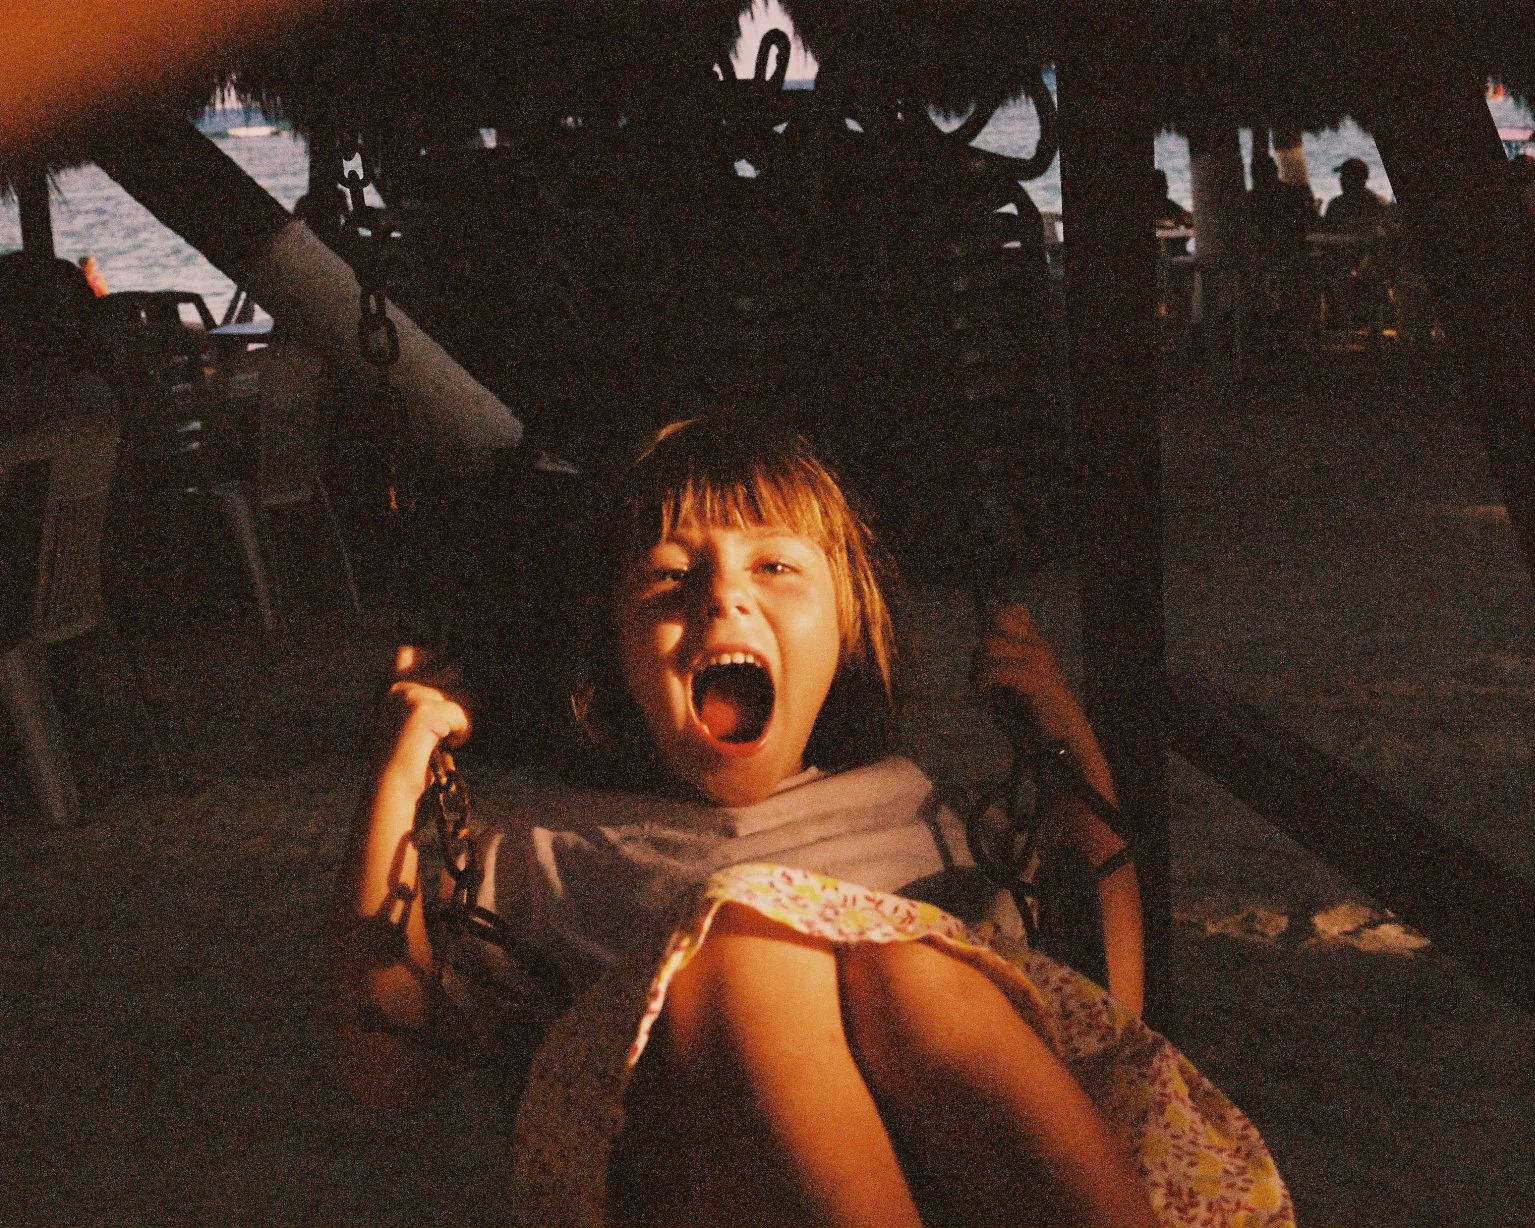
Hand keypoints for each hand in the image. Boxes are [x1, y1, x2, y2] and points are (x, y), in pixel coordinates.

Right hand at [373, 644, 470, 792]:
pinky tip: (450, 744)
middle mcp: (399, 685)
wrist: (391, 786)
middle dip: (463, 695)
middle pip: (453, 669)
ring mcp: (410, 696)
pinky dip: (464, 732)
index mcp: (393, 685)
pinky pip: (464, 714)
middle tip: (454, 721)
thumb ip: (429, 693)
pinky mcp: (423, 712)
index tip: (447, 685)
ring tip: (448, 735)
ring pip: (464, 692)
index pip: (412, 650)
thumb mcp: (414, 717)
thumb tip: (465, 674)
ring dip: (465, 716)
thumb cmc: (410, 755)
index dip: (437, 660)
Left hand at [970, 603, 1078, 749]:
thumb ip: (1001, 668)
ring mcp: (1040, 659)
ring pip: (987, 648)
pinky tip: (992, 710)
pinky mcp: (1036, 677)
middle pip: (990, 630)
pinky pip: (994, 671)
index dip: (989, 631)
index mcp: (1037, 646)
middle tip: (987, 687)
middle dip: (979, 660)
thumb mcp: (1017, 690)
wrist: (1067, 751)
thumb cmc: (1038, 725)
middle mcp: (1039, 647)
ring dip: (980, 677)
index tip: (990, 663)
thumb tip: (977, 656)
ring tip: (990, 702)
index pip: (1008, 612)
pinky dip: (985, 691)